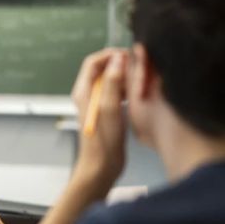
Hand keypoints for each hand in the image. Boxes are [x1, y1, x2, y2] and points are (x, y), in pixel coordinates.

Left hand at [70, 48, 128, 194]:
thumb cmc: (103, 142)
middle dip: (120, 65)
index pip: (93, 61)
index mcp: (83, 91)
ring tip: (141, 81)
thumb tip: (118, 58)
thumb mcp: (110, 108)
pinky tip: (138, 96)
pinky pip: (117, 93)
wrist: (101, 168)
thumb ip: (113, 82)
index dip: (110, 55)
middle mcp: (88, 95)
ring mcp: (97, 104)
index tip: (128, 56)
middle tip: (139, 69)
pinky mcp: (107, 112)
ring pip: (112, 81)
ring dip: (125, 78)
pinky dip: (127, 90)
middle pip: (103, 69)